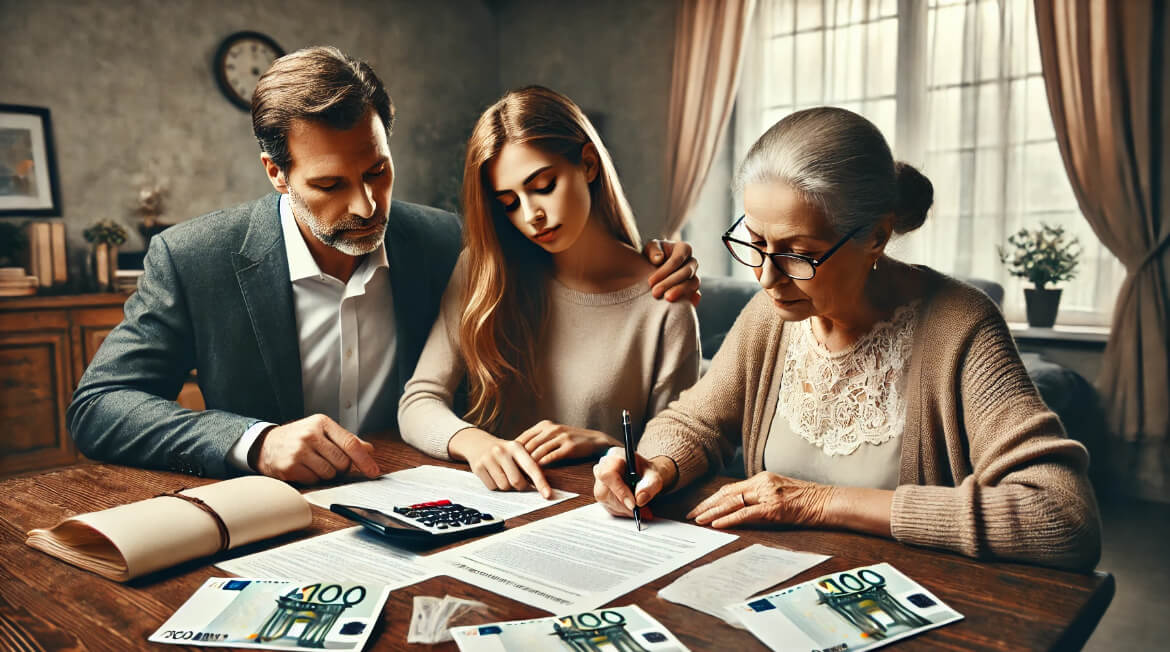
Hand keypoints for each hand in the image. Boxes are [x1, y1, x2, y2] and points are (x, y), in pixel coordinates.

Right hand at [251, 414, 379, 484]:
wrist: (266, 444)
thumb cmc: (298, 437)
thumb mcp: (322, 431)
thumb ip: (346, 440)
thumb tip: (369, 449)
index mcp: (322, 423)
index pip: (350, 443)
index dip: (364, 460)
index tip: (374, 471)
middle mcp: (310, 435)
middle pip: (342, 462)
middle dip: (341, 468)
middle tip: (332, 464)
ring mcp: (299, 451)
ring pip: (329, 473)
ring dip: (327, 474)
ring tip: (316, 465)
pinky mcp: (290, 466)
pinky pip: (314, 480)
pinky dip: (314, 479)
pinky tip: (305, 469)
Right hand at [449, 428, 553, 497]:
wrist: (478, 443)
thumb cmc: (503, 451)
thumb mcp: (516, 451)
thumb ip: (527, 466)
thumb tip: (540, 487)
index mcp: (515, 447)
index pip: (531, 467)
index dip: (540, 482)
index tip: (547, 494)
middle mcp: (502, 451)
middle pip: (517, 481)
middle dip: (520, 486)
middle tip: (518, 481)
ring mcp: (488, 459)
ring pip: (504, 486)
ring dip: (506, 486)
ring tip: (503, 474)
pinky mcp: (478, 468)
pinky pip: (492, 487)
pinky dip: (495, 485)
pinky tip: (493, 475)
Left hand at [515, 420, 618, 465]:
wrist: (595, 441)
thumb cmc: (571, 440)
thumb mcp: (553, 434)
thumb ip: (538, 440)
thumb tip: (518, 452)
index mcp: (545, 425)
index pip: (524, 437)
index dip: (514, 451)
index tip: (508, 462)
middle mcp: (552, 428)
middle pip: (529, 445)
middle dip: (519, 459)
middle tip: (512, 471)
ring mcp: (561, 436)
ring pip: (539, 451)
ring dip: (529, 464)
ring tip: (522, 474)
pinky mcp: (569, 446)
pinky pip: (552, 456)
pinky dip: (543, 464)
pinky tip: (538, 472)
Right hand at [592, 447, 676, 519]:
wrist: (645, 475)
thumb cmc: (647, 472)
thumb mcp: (654, 476)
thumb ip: (649, 486)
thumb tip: (639, 500)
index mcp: (614, 456)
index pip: (608, 474)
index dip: (619, 490)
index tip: (633, 504)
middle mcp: (602, 468)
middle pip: (604, 491)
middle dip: (623, 504)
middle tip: (640, 510)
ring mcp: (599, 482)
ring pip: (606, 501)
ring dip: (624, 509)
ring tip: (640, 508)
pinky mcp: (601, 493)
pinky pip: (608, 506)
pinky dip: (622, 510)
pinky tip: (632, 507)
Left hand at [644, 239, 700, 305]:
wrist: (653, 267)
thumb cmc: (652, 255)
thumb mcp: (650, 248)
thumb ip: (653, 250)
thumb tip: (658, 259)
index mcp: (683, 249)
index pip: (677, 260)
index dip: (664, 271)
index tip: (650, 282)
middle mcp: (692, 262)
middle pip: (686, 272)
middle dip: (670, 283)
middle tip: (655, 293)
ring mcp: (695, 276)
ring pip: (694, 284)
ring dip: (680, 292)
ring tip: (666, 299)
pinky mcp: (694, 290)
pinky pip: (695, 296)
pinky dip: (688, 301)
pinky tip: (678, 306)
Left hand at [686, 471, 831, 528]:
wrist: (827, 502)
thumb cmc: (807, 500)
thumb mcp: (780, 492)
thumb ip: (761, 495)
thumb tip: (742, 507)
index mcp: (762, 478)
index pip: (730, 488)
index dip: (712, 498)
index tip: (699, 507)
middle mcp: (762, 483)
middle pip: (727, 494)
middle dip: (706, 505)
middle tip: (691, 515)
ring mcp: (768, 494)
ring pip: (732, 503)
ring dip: (712, 513)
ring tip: (697, 520)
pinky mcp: (774, 508)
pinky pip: (745, 514)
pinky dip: (728, 519)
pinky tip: (716, 524)